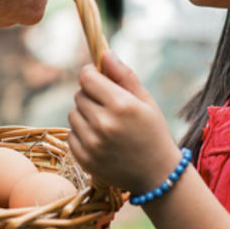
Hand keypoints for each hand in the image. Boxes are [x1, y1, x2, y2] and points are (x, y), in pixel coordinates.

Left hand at [69, 50, 181, 193]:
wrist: (157, 175)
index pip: (87, 78)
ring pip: (72, 114)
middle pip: (79, 95)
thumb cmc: (153, 132)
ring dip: (84, 114)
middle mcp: (104, 124)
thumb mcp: (145, 100)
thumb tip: (104, 53)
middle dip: (91, 95)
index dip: (91, 75)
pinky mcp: (84, 158)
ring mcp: (92, 143)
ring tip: (105, 123)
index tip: (98, 79)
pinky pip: (72, 134)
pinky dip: (82, 133)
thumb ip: (124, 75)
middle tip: (108, 106)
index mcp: (121, 105)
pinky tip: (100, 139)